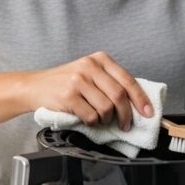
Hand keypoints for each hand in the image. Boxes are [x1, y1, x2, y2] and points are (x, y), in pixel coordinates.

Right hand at [22, 51, 153, 129]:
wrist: (35, 87)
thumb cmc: (65, 83)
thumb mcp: (89, 73)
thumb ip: (109, 82)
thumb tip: (136, 102)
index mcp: (99, 59)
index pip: (128, 80)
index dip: (141, 99)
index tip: (149, 112)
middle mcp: (90, 67)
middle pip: (119, 96)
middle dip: (126, 115)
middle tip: (126, 125)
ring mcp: (78, 81)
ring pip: (106, 108)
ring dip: (106, 120)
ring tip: (99, 119)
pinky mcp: (68, 96)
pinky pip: (91, 116)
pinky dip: (92, 122)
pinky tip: (87, 118)